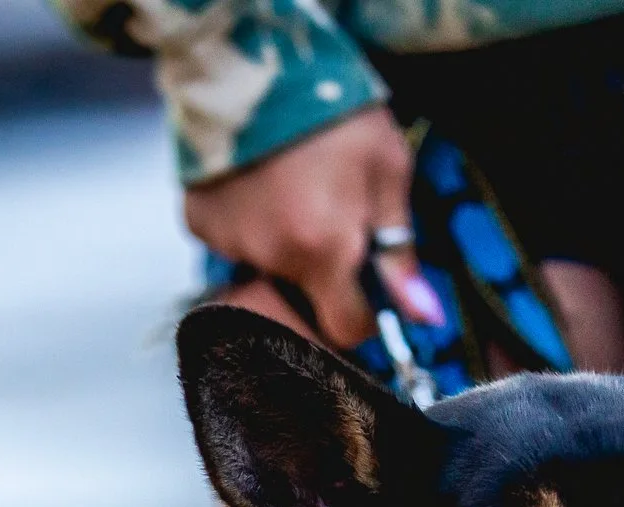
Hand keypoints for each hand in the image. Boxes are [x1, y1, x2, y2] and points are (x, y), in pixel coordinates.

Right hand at [183, 107, 444, 347]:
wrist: (261, 60)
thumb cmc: (338, 115)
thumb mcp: (388, 175)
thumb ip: (401, 254)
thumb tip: (425, 317)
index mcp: (324, 253)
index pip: (345, 329)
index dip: (362, 314)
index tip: (367, 289)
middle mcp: (271, 258)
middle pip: (304, 294)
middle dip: (322, 269)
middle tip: (330, 212)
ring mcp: (228, 241)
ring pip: (267, 266)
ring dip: (282, 242)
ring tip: (292, 187)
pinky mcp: (198, 220)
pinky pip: (231, 240)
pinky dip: (246, 221)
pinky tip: (257, 183)